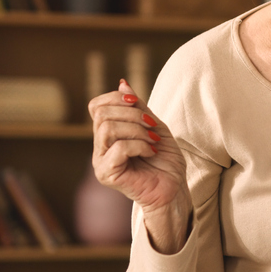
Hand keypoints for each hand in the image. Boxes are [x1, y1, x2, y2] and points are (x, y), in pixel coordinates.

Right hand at [89, 79, 187, 215]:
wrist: (174, 188)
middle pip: (102, 114)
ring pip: (107, 128)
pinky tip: (151, 151)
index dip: (115, 98)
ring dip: (136, 129)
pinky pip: (118, 147)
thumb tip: (123, 83)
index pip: (96, 106)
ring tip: (152, 140)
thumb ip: (138, 107)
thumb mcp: (153, 125)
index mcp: (107, 134)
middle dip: (132, 114)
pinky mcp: (107, 174)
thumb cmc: (165, 160)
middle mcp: (99, 147)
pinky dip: (139, 144)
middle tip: (152, 126)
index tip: (137, 102)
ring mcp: (101, 161)